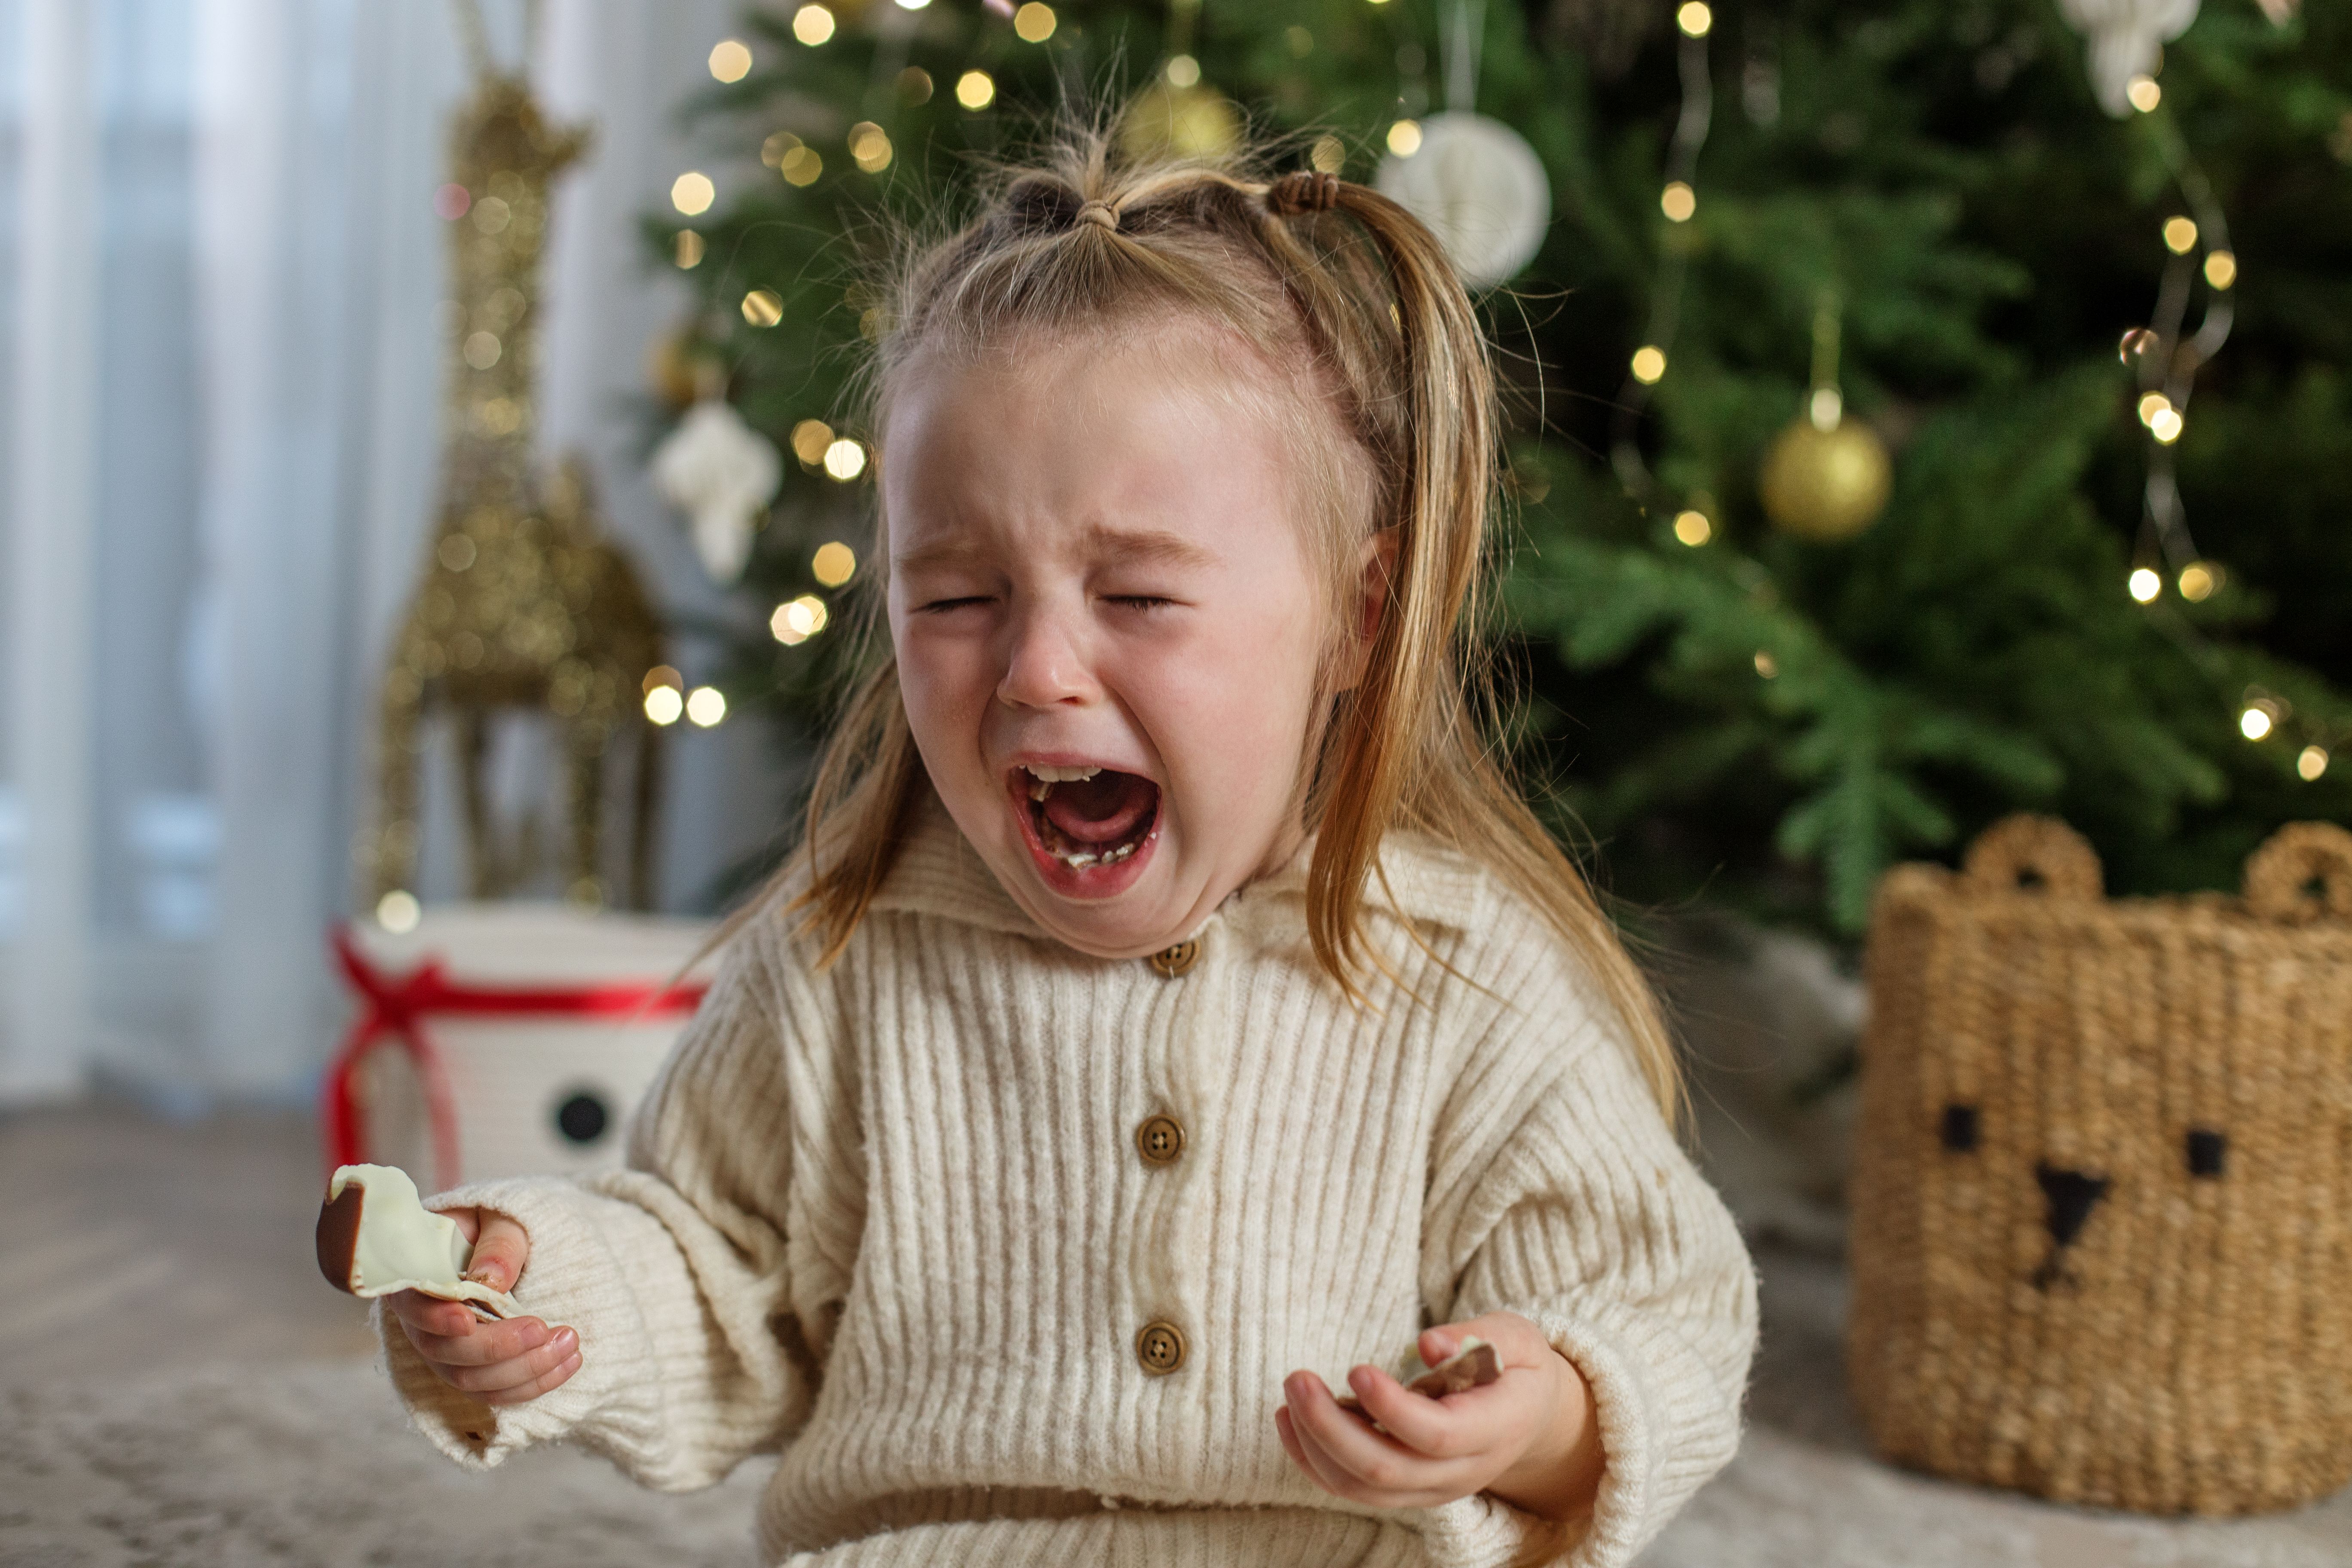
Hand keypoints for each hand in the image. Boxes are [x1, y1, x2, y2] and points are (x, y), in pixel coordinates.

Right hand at [384, 1207, 580, 1406]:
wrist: (506, 1242)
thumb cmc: (497, 1224)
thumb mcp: (502, 1219)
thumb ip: (498, 1244)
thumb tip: (491, 1281)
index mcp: (418, 1279)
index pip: (414, 1307)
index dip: (436, 1319)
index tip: (469, 1320)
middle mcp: (424, 1323)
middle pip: (446, 1353)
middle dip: (497, 1347)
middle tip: (543, 1329)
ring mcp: (448, 1351)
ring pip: (473, 1380)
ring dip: (524, 1369)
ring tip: (569, 1343)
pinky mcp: (475, 1370)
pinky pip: (497, 1391)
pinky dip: (534, 1383)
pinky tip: (569, 1362)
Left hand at [1276, 1312, 1602, 1522]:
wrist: (1529, 1418)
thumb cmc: (1516, 1368)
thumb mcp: (1518, 1338)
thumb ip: (1480, 1337)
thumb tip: (1430, 1344)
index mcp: (1495, 1429)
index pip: (1437, 1436)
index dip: (1392, 1409)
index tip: (1356, 1370)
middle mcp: (1462, 1472)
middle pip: (1387, 1469)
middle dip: (1331, 1427)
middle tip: (1298, 1379)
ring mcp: (1431, 1489)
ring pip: (1362, 1487)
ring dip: (1315, 1444)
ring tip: (1292, 1394)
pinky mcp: (1406, 1491)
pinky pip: (1352, 1490)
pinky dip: (1313, 1460)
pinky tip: (1290, 1421)